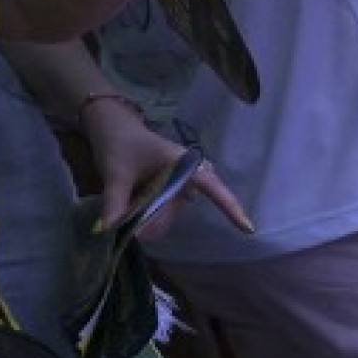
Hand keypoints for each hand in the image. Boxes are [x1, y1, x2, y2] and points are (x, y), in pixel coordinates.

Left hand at [81, 96, 253, 238]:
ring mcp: (177, 187)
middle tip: (121, 217)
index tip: (248, 228)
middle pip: (174, 210)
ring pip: (165, 215)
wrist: (110, 127)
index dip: (230, 208)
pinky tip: (127, 205)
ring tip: (121, 203)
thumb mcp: (115, 171)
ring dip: (144, 217)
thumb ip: (115, 201)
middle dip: (150, 220)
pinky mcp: (167, 192)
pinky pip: (158, 212)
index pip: (212, 187)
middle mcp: (186, 177)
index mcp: (183, 164)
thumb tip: (108, 229)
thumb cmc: (120, 142)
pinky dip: (143, 214)